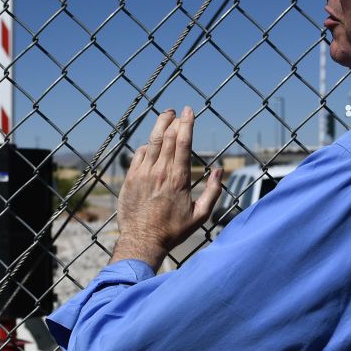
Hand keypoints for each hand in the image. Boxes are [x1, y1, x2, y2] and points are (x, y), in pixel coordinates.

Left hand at [112, 107, 223, 270]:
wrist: (142, 240)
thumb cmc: (173, 231)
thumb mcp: (201, 215)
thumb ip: (213, 191)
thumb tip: (220, 170)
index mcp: (179, 179)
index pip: (183, 142)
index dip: (187, 123)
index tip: (190, 111)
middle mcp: (160, 172)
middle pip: (167, 136)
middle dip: (174, 119)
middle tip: (179, 111)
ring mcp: (143, 173)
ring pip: (152, 141)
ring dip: (160, 126)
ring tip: (166, 116)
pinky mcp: (131, 178)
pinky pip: (139, 154)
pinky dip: (147, 145)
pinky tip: (152, 143)